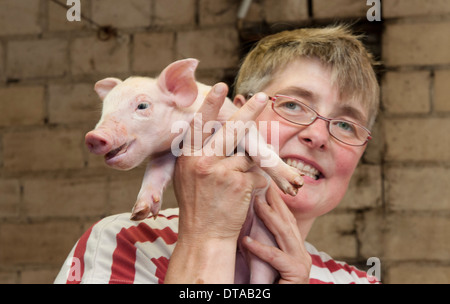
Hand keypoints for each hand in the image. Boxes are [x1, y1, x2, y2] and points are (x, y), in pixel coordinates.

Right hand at [165, 83, 269, 282]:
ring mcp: (221, 172)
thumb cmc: (196, 207)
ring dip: (249, 167)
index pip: (199, 125)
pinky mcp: (238, 183)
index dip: (210, 105)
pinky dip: (255, 183)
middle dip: (249, 112)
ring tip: (232, 187)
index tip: (220, 87)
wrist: (204, 237)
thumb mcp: (186, 177)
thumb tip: (207, 133)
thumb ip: (196, 156)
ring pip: (248, 155)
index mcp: (188, 158)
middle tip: (262, 97)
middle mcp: (202, 161)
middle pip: (231, 129)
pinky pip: (257, 173)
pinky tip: (243, 196)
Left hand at [243, 185, 311, 283]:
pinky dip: (260, 249)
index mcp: (296, 247)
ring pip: (284, 234)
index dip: (277, 201)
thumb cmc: (273, 284)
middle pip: (288, 221)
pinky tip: (246, 242)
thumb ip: (264, 242)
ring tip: (255, 204)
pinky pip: (276, 258)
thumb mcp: (268, 259)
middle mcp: (301, 252)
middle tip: (262, 184)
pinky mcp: (295, 274)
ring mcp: (300, 262)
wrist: (283, 297)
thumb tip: (246, 224)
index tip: (265, 185)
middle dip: (275, 202)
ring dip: (269, 218)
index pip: (286, 219)